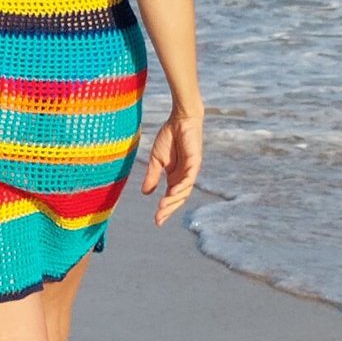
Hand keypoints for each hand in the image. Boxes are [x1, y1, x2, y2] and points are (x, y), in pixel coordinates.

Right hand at [141, 104, 202, 225]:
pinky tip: (173, 192)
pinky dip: (181, 186)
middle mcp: (184, 176)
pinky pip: (189, 178)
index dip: (165, 209)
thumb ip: (152, 176)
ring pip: (184, 191)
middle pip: (178, 198)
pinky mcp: (195, 162)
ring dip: (174, 200)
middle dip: (169, 209)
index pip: (170, 197)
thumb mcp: (156, 160)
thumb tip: (146, 193)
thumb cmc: (169, 137)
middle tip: (159, 219)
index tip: (156, 221)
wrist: (179, 119)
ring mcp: (190, 170)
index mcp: (174, 177)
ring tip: (162, 207)